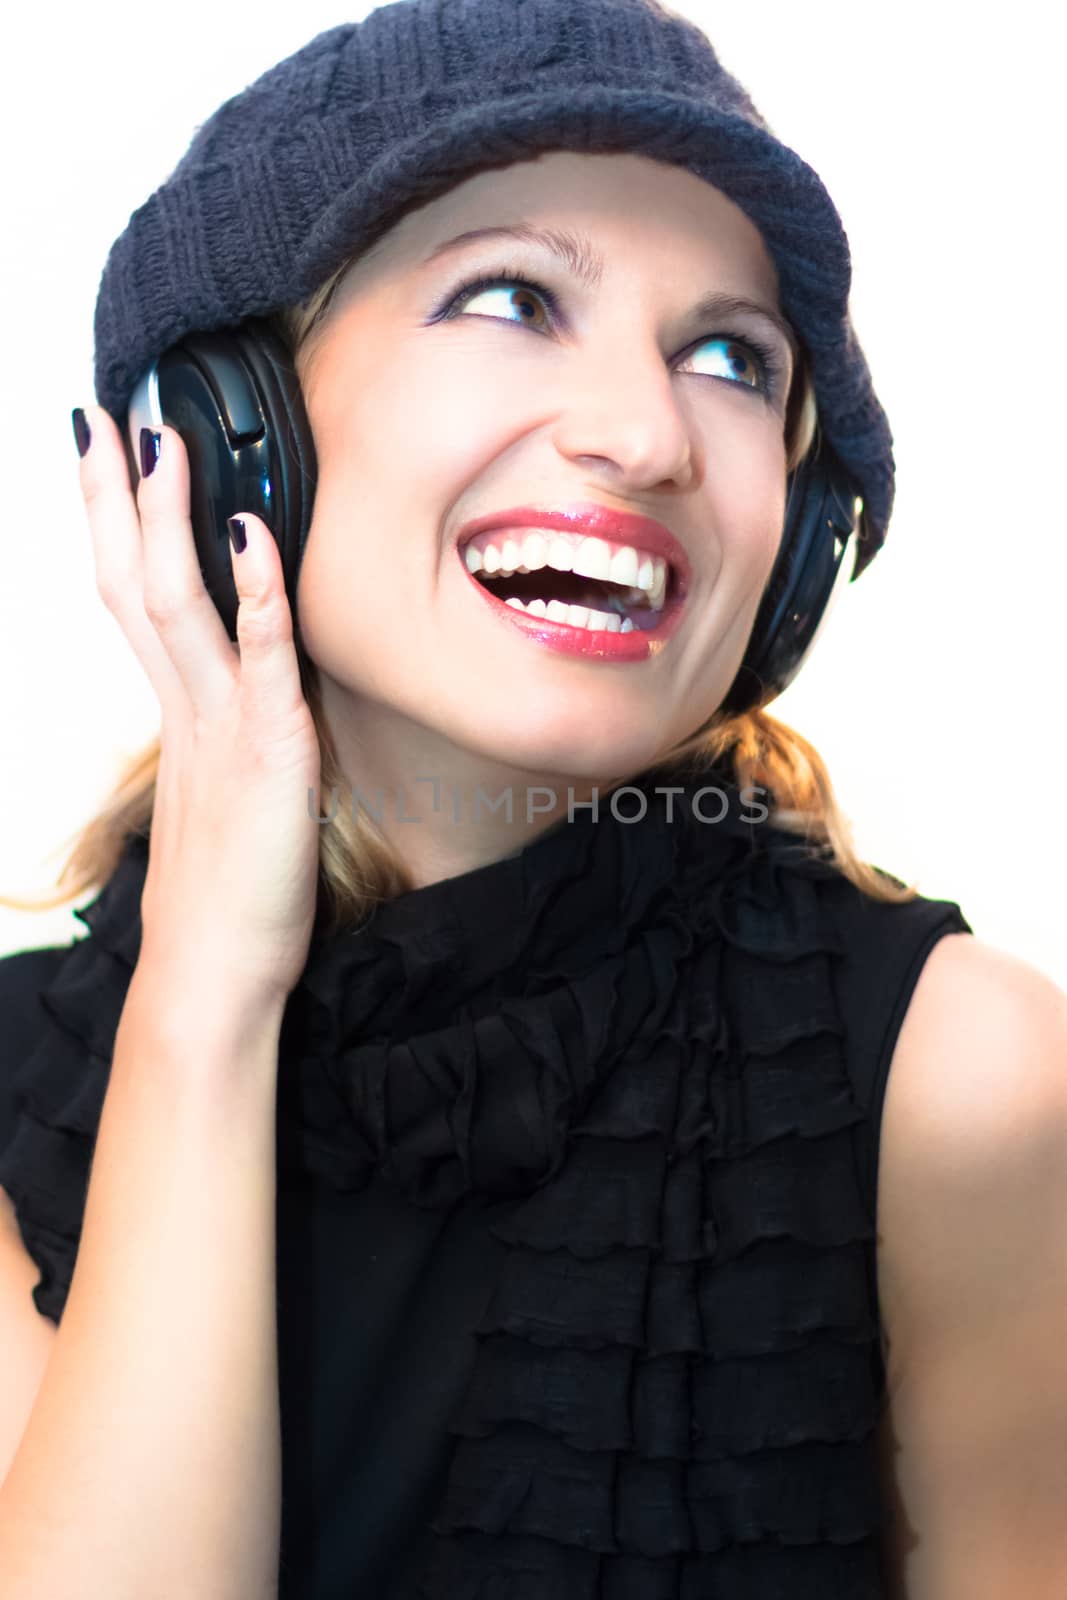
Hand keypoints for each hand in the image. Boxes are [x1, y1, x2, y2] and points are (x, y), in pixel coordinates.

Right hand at [76, 406, 322, 1007]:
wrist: (215, 974)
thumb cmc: (225, 894)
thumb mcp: (219, 793)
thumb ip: (222, 733)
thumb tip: (235, 692)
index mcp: (176, 713)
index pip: (132, 599)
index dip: (113, 526)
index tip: (100, 460)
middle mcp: (186, 708)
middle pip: (134, 583)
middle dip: (117, 498)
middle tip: (103, 418)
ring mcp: (220, 726)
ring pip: (179, 604)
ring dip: (169, 519)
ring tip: (162, 442)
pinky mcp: (267, 750)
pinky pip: (262, 657)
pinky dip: (257, 592)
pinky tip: (252, 531)